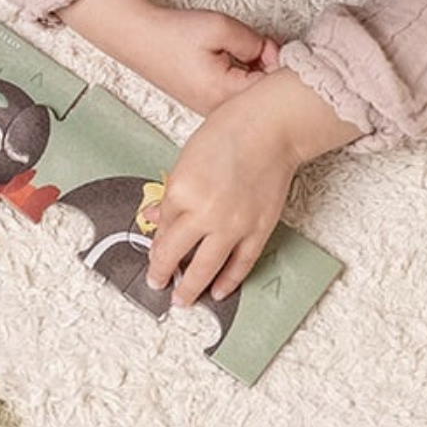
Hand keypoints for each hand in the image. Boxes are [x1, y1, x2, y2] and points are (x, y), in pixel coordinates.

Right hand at [58, 0, 280, 114]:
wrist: (134, 35)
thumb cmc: (171, 33)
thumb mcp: (221, 27)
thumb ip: (258, 43)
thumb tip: (275, 56)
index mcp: (224, 96)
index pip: (274, 89)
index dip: (280, 62)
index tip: (269, 43)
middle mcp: (218, 111)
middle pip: (265, 97)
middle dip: (269, 67)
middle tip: (255, 44)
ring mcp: (210, 110)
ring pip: (250, 95)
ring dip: (253, 71)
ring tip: (236, 50)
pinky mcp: (204, 103)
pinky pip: (234, 93)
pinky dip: (238, 75)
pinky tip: (227, 60)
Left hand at [146, 69, 363, 304]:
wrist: (272, 127)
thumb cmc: (229, 132)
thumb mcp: (186, 159)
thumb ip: (171, 193)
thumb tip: (155, 218)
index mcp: (181, 191)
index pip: (162, 227)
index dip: (156, 241)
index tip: (153, 252)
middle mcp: (205, 213)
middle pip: (176, 254)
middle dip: (163, 273)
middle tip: (156, 283)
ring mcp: (233, 225)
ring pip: (207, 268)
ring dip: (191, 288)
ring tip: (182, 300)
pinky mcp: (258, 229)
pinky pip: (240, 264)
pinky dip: (228, 280)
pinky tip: (218, 291)